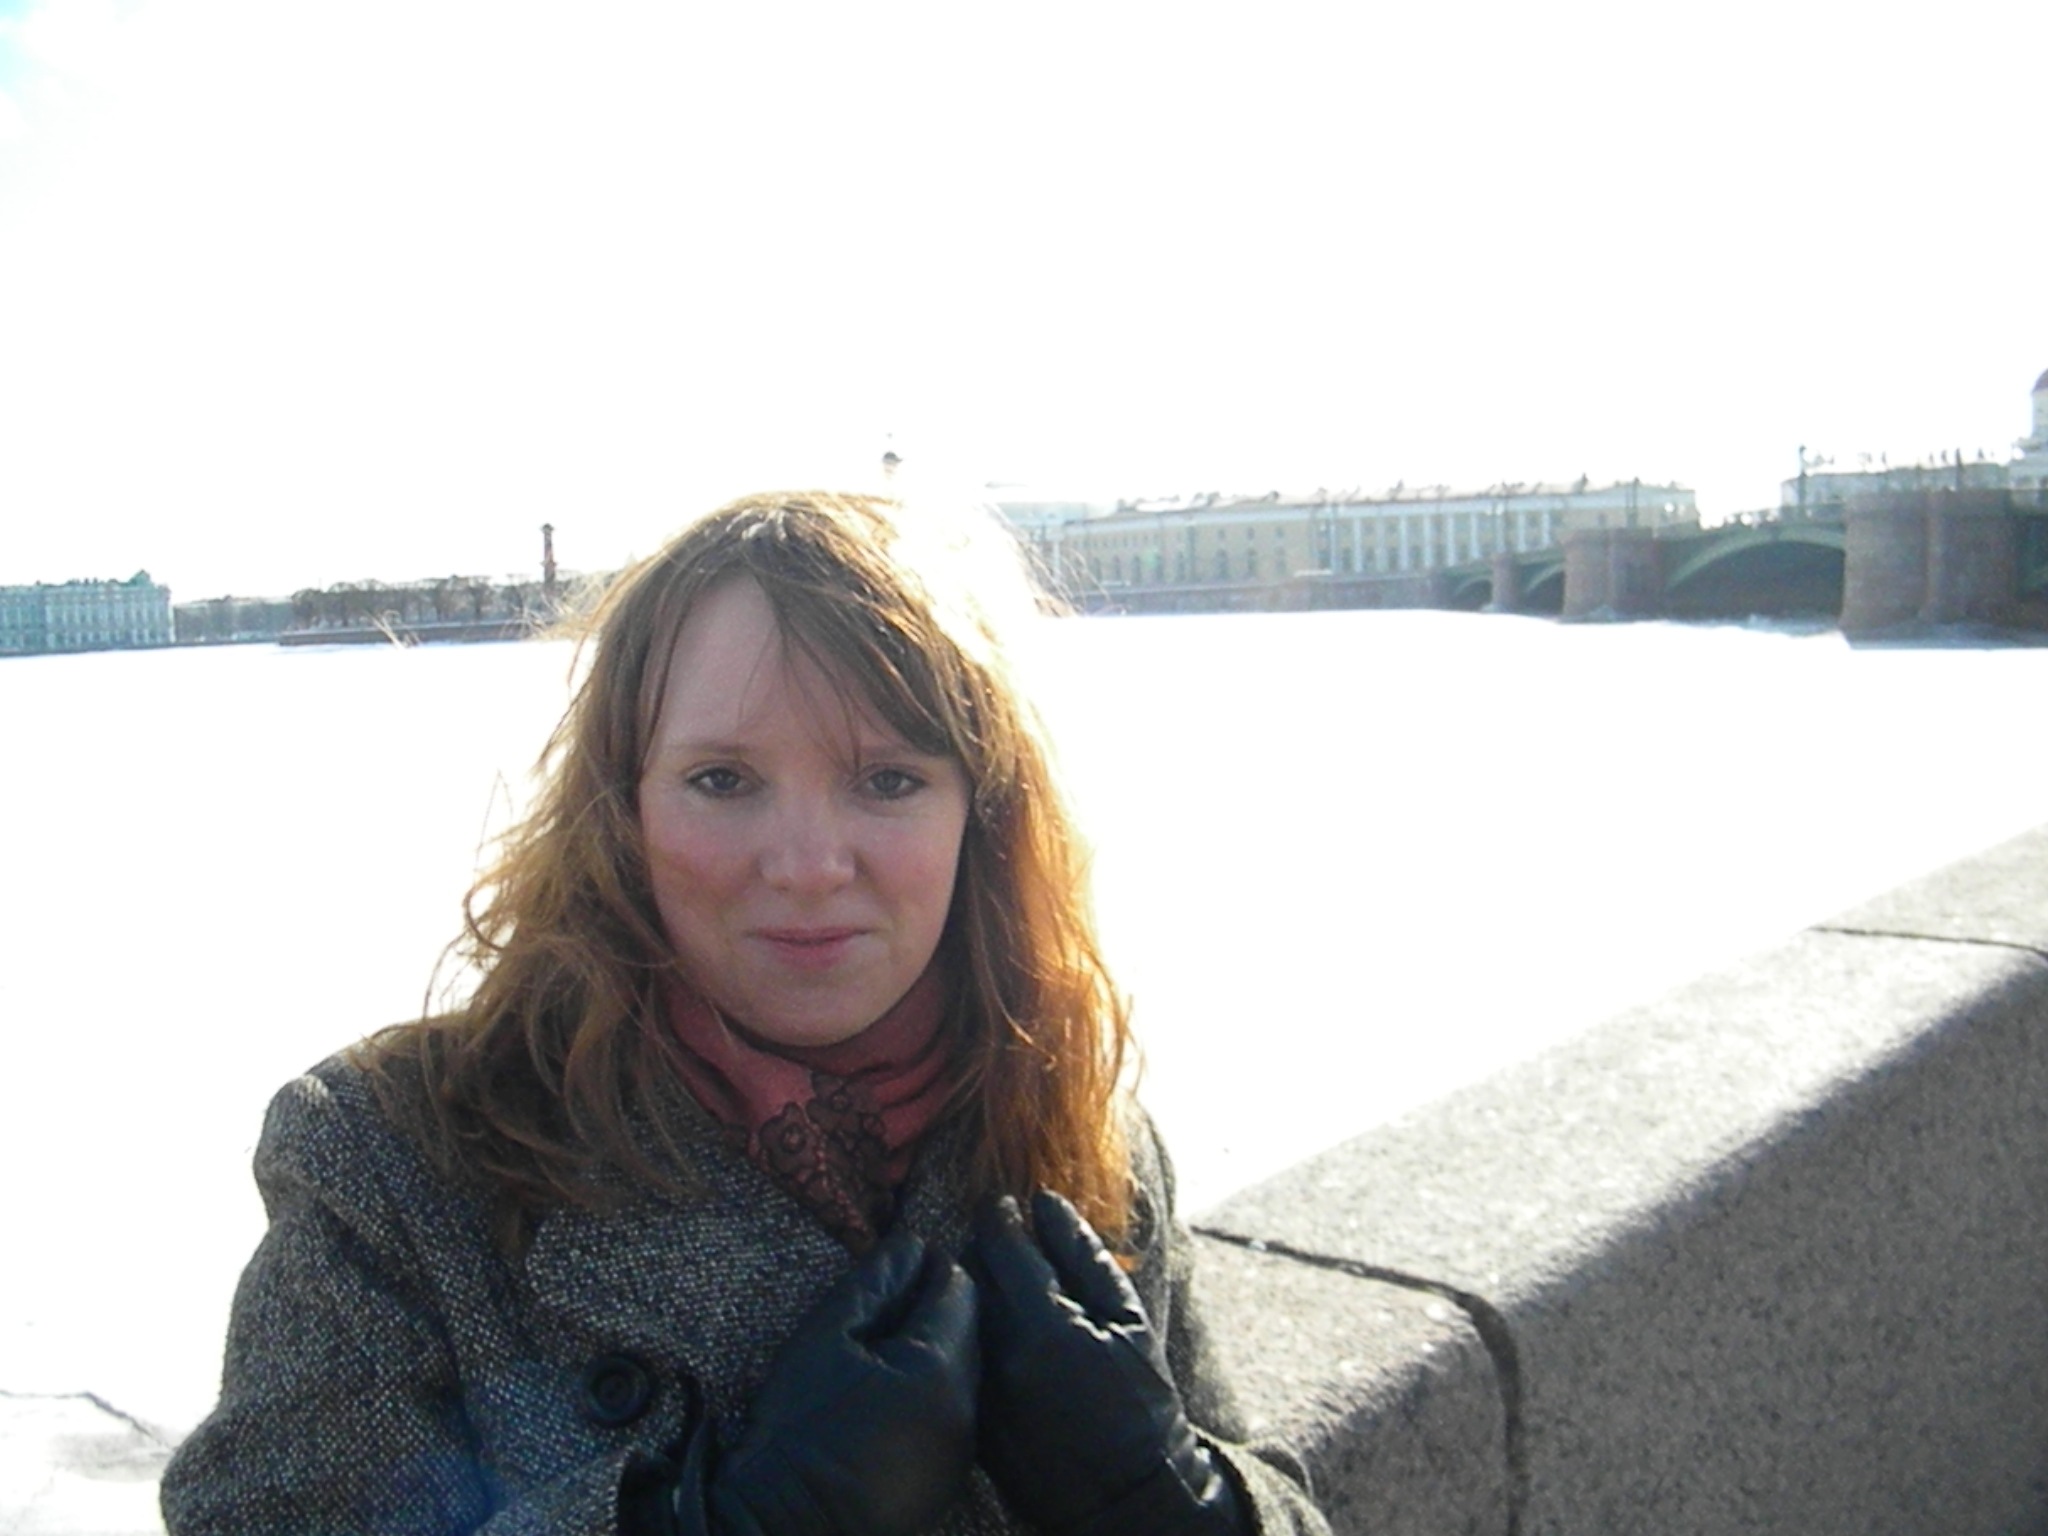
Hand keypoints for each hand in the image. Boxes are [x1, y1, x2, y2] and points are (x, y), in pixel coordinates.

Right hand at [628, 1230, 978, 1535]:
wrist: (785, 1524)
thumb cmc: (796, 1426)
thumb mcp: (825, 1337)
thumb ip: (875, 1282)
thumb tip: (912, 1243)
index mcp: (938, 1370)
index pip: (959, 1290)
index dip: (934, 1265)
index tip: (905, 1259)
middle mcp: (968, 1411)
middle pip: (973, 1330)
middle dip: (940, 1306)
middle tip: (894, 1299)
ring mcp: (965, 1451)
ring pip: (970, 1373)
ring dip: (941, 1349)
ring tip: (890, 1345)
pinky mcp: (952, 1478)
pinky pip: (960, 1414)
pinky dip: (939, 1391)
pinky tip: (897, 1393)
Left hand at [970, 1190, 1245, 1535]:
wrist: (1128, 1495)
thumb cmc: (1141, 1404)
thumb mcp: (1127, 1320)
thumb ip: (1083, 1255)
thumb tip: (1046, 1202)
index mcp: (1042, 1325)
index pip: (999, 1244)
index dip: (999, 1214)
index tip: (1004, 1203)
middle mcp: (998, 1357)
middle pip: (966, 1274)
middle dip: (982, 1250)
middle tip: (1005, 1245)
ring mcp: (978, 1391)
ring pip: (956, 1314)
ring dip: (973, 1291)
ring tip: (1005, 1292)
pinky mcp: (970, 1419)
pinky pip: (958, 1355)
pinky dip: (973, 1334)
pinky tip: (1001, 1339)